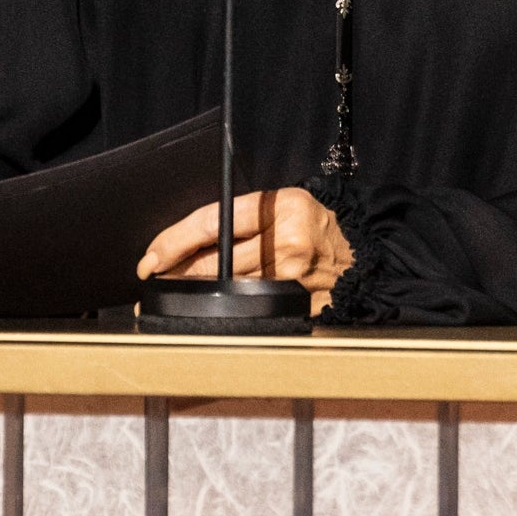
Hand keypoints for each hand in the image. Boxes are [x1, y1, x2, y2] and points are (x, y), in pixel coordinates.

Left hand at [138, 189, 352, 315]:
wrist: (364, 261)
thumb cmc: (317, 230)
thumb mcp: (285, 207)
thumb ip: (244, 219)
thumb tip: (187, 245)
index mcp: (283, 206)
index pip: (213, 222)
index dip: (174, 241)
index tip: (151, 257)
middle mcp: (288, 241)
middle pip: (214, 261)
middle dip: (178, 272)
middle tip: (155, 277)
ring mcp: (294, 277)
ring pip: (227, 289)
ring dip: (197, 293)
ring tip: (179, 292)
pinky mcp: (298, 306)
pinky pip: (249, 309)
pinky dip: (227, 310)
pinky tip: (214, 309)